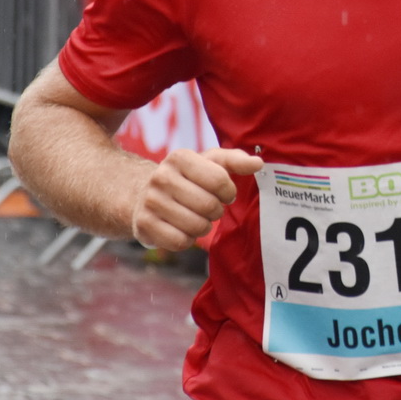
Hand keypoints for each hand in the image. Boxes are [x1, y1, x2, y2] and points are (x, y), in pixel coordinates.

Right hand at [130, 147, 262, 250]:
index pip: (220, 180)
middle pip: (209, 205)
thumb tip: (258, 163)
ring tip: (196, 217)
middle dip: (216, 211)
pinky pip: (180, 242)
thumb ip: (235, 160)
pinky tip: (182, 228)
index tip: (224, 194)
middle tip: (209, 208)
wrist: (142, 194)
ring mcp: (151, 201)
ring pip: (196, 226)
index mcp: (180, 157)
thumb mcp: (208, 163)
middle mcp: (161, 177)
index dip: (229, 192)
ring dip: (203, 226)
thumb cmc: (186, 179)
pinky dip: (187, 239)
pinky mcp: (144, 224)